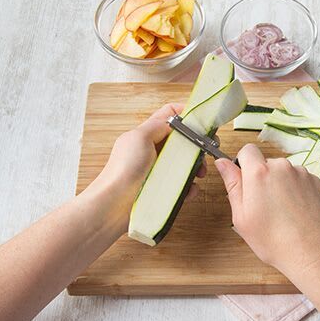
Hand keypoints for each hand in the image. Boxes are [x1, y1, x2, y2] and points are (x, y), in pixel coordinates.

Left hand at [84, 103, 206, 231]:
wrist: (114, 204)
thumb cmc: (122, 170)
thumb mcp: (140, 137)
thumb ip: (159, 125)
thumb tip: (176, 121)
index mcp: (147, 135)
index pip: (169, 116)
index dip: (187, 116)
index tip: (203, 123)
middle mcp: (153, 151)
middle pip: (182, 141)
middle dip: (196, 145)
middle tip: (205, 152)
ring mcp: (158, 171)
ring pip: (185, 164)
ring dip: (196, 167)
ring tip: (199, 174)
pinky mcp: (162, 189)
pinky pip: (182, 185)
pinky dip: (189, 187)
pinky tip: (189, 190)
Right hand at [214, 144, 319, 277]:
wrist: (313, 253)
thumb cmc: (273, 241)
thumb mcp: (242, 216)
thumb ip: (232, 184)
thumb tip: (222, 162)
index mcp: (259, 173)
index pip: (247, 150)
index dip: (244, 165)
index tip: (246, 183)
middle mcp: (282, 167)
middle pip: (267, 163)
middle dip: (263, 178)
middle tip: (264, 207)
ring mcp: (302, 173)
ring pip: (284, 172)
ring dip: (281, 185)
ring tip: (283, 213)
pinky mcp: (317, 182)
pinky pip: (300, 180)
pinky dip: (297, 191)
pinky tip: (297, 213)